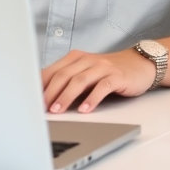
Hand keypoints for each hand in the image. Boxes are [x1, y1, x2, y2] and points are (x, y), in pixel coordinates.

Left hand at [41, 48, 155, 113]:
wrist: (140, 64)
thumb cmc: (108, 72)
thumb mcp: (85, 73)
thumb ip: (67, 81)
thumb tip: (43, 100)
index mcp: (75, 58)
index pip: (52, 71)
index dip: (40, 86)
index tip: (30, 101)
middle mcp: (87, 60)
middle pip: (64, 75)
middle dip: (50, 93)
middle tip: (41, 109)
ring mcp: (103, 67)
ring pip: (80, 80)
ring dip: (67, 96)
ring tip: (58, 110)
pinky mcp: (117, 76)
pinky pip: (102, 87)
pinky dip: (92, 99)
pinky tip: (85, 109)